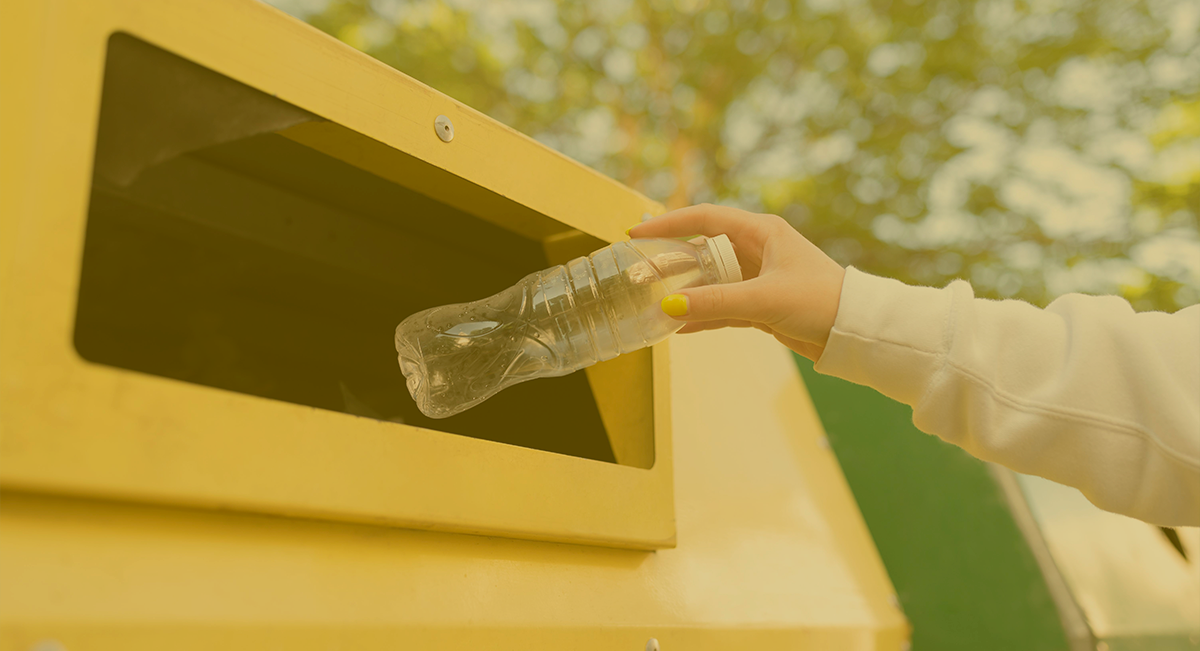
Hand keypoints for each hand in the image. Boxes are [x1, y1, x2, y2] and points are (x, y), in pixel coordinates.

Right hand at [629, 203, 845, 361]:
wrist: (855, 331)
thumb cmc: (820, 301)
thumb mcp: (764, 299)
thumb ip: (716, 302)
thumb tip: (670, 306)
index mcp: (762, 232)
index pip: (705, 218)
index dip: (669, 223)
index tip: (638, 231)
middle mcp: (758, 250)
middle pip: (703, 250)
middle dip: (672, 262)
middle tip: (640, 273)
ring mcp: (759, 278)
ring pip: (711, 281)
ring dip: (686, 293)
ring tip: (653, 303)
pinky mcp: (762, 304)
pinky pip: (723, 306)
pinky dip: (704, 315)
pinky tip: (680, 327)